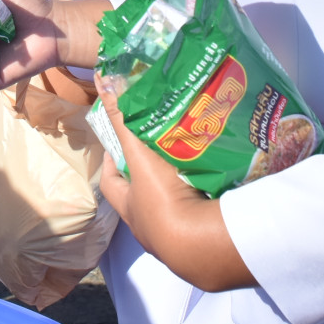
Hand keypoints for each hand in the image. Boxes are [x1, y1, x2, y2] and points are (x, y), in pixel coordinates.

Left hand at [96, 82, 256, 292]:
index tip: (119, 141)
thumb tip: (102, 80)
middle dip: (152, 174)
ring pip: (176, 207)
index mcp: (131, 209)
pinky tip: (222, 180)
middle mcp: (151, 228)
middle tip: (164, 146)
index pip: (111, 183)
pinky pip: (204, 215)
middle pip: (145, 196)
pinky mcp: (205, 240)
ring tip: (197, 158)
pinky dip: (209, 199)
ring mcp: (178, 239)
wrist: (202, 244)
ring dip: (183, 187)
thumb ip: (123, 120)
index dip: (112, 162)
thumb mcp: (140, 156)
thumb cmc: (163, 201)